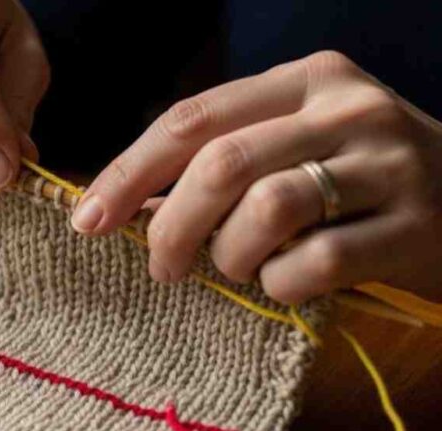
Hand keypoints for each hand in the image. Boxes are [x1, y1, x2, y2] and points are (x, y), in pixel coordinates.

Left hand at [71, 51, 441, 303]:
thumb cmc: (357, 181)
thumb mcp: (295, 147)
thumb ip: (223, 162)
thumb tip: (120, 206)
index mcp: (305, 79)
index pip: (192, 118)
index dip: (129, 172)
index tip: (87, 219)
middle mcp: (348, 108)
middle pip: (222, 163)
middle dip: (170, 225)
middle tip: (162, 266)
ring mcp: (388, 163)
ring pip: (267, 208)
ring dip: (230, 255)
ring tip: (238, 269)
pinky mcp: (415, 225)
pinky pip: (315, 262)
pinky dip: (280, 285)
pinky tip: (286, 284)